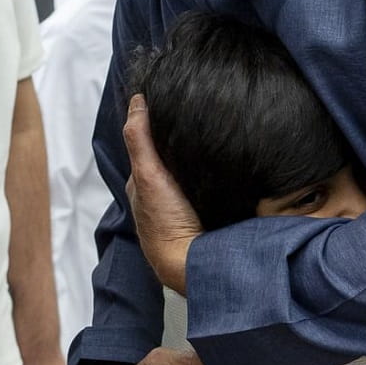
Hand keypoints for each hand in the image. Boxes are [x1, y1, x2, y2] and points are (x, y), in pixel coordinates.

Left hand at [123, 95, 203, 293]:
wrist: (192, 265)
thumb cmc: (165, 224)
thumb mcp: (148, 176)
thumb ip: (140, 140)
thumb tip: (137, 100)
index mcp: (144, 182)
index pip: (149, 143)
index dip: (159, 123)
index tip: (176, 100)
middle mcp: (160, 193)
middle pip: (171, 157)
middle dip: (183, 139)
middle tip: (207, 116)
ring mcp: (181, 205)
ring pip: (190, 172)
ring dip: (202, 157)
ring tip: (222, 135)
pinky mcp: (203, 214)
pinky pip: (208, 186)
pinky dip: (214, 174)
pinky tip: (228, 166)